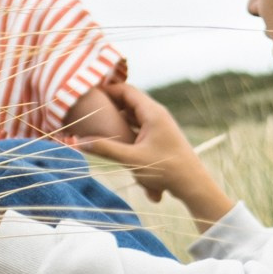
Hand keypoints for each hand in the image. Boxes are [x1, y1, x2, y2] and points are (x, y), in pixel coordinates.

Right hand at [72, 83, 237, 229]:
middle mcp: (157, 114)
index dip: (106, 89)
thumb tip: (79, 142)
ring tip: (96, 119)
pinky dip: (126, 127)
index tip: (88, 92)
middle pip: (129, 100)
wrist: (193, 184)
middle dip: (109, 103)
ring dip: (118, 116)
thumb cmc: (166, 170)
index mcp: (152, 112)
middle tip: (88, 105)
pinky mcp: (161, 136)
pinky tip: (114, 135)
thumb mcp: (132, 160)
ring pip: (134, 114)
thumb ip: (105, 149)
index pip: (126, 90)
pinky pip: (139, 125)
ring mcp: (160, 125)